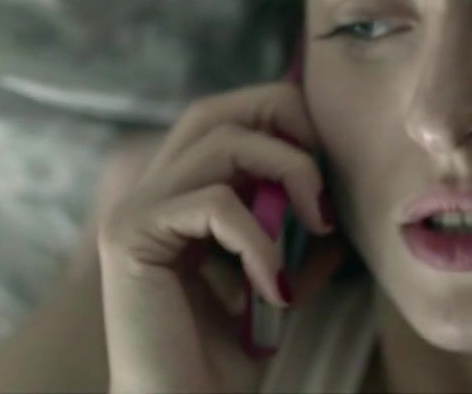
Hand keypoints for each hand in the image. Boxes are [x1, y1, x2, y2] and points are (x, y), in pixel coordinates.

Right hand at [98, 81, 336, 393]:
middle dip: (284, 125)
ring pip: (222, 142)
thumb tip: (340, 195)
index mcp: (178, 196)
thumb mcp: (277, 281)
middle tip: (324, 183)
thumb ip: (298, 235)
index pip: (227, 117)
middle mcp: (150, 192)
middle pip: (216, 109)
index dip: (283, 123)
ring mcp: (135, 210)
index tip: (329, 175)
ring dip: (288, 177)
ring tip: (315, 230)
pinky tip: (274, 290)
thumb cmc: (222, 361)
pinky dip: (261, 241)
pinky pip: (216, 203)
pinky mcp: (130, 235)